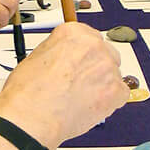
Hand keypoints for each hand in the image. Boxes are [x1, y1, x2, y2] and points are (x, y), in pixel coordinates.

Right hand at [0, 22, 128, 149]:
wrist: (32, 116)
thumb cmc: (28, 92)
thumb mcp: (36, 57)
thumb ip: (58, 52)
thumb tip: (63, 58)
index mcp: (72, 33)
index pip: (89, 37)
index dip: (83, 54)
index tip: (80, 62)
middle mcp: (93, 45)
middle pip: (105, 53)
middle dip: (95, 68)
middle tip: (80, 83)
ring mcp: (107, 67)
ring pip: (114, 74)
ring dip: (102, 84)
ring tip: (81, 98)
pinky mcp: (116, 90)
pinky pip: (121, 93)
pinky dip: (110, 102)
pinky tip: (92, 106)